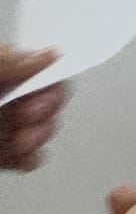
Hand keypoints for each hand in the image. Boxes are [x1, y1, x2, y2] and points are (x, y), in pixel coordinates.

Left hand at [0, 46, 65, 170]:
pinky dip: (28, 158)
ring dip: (39, 135)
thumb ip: (10, 61)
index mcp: (6, 71)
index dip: (51, 78)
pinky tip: (14, 156)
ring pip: (46, 127)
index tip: (41, 89)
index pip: (45, 65)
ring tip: (20, 140)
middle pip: (52, 97)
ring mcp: (7, 125)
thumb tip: (50, 54)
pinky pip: (31, 157)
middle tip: (27, 116)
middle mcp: (10, 96)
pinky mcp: (4, 153)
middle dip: (47, 109)